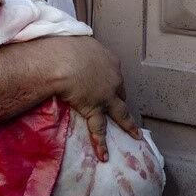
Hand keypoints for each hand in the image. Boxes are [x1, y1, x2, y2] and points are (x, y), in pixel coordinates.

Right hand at [54, 36, 140, 160]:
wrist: (61, 60)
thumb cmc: (64, 46)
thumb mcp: (75, 41)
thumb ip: (79, 48)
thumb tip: (71, 48)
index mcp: (108, 60)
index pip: (113, 73)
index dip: (110, 81)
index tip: (105, 84)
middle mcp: (113, 77)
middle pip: (120, 92)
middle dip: (118, 100)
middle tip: (116, 108)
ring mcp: (106, 95)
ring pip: (120, 113)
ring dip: (128, 125)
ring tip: (134, 136)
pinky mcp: (95, 108)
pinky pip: (99, 128)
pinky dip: (101, 142)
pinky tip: (104, 155)